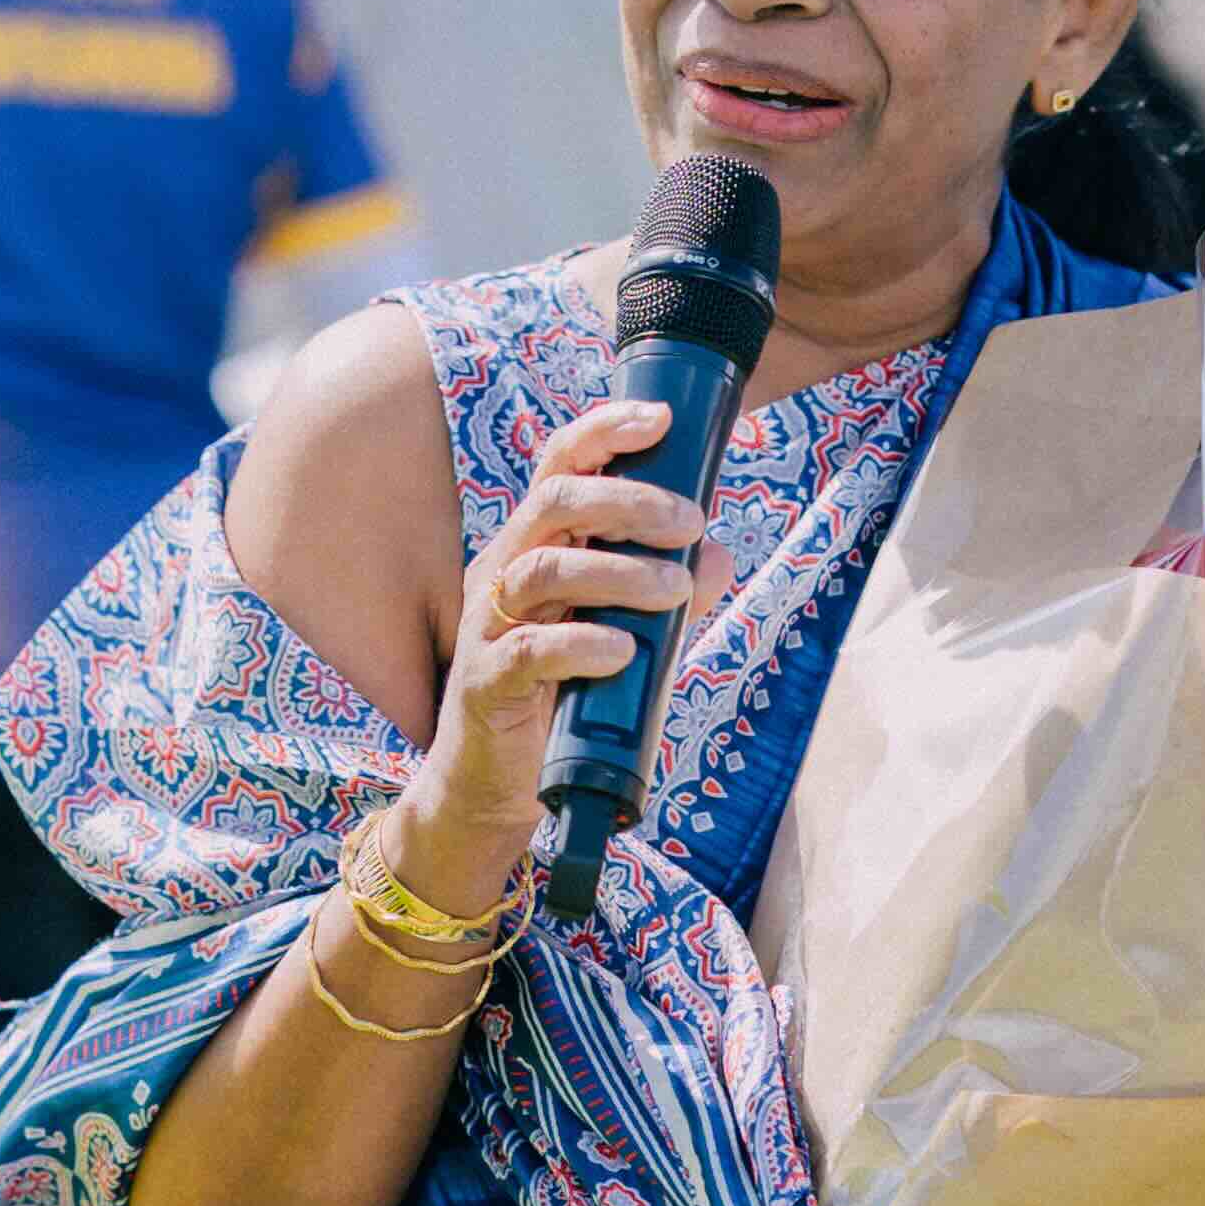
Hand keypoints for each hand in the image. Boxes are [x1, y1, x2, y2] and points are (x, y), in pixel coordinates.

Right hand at [421, 396, 727, 851]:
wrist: (493, 787)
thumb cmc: (559, 700)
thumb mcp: (622, 636)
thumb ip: (666, 599)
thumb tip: (718, 555)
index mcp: (535, 548)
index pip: (560, 468)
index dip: (605, 432)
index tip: (662, 418)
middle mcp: (505, 573)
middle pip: (552, 505)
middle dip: (627, 501)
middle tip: (689, 521)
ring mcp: (489, 626)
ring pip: (544, 571)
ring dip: (620, 572)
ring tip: (675, 589)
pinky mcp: (486, 682)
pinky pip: (528, 649)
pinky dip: (581, 644)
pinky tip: (622, 650)